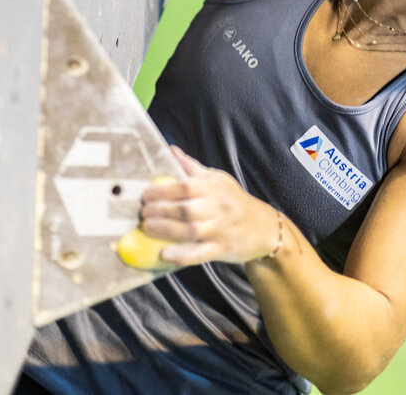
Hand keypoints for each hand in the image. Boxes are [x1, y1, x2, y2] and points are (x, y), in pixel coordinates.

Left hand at [139, 147, 281, 266]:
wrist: (264, 227)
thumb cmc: (234, 200)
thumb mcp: (218, 179)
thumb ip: (192, 168)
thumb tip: (170, 150)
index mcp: (214, 187)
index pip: (185, 186)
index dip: (163, 191)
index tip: (145, 195)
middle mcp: (218, 207)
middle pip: (185, 209)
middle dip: (160, 211)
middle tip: (142, 213)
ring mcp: (221, 229)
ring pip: (190, 231)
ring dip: (166, 230)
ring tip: (147, 228)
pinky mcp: (223, 249)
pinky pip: (200, 253)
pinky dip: (182, 254)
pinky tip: (165, 253)